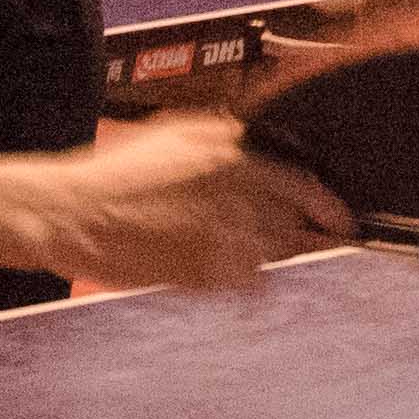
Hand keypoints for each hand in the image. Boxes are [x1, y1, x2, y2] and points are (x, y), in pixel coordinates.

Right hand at [36, 114, 349, 291]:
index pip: (305, 185)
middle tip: (314, 243)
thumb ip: (227, 140)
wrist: (74, 213)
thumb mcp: (177, 134)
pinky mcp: (205, 273)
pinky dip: (245, 283)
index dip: (330, 206)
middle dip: (307, 235)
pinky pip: (246, 284)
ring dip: (272, 256)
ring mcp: (221, 237)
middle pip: (296, 225)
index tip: (344, 222)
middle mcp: (236, 194)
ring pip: (274, 255)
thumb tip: (269, 152)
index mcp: (232, 154)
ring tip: (243, 253)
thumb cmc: (119, 173)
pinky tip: (225, 275)